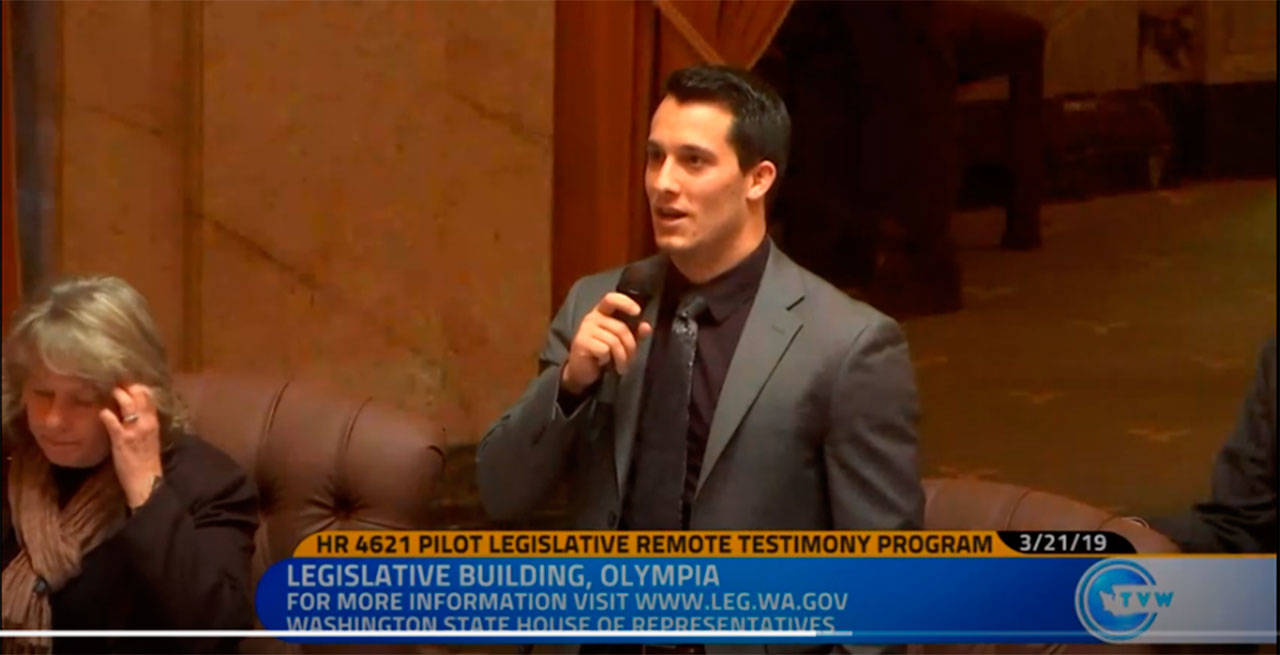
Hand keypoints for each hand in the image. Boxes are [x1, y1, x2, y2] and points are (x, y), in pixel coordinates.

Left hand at [99, 384, 163, 509]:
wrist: (147, 480)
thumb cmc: (147, 462)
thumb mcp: (150, 439)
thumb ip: (144, 425)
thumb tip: (132, 415)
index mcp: (154, 422)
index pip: (149, 397)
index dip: (138, 387)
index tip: (127, 383)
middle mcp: (146, 422)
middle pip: (139, 395)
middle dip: (127, 386)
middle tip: (115, 383)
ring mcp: (134, 429)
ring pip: (127, 403)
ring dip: (117, 394)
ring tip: (109, 391)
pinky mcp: (122, 439)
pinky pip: (112, 421)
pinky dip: (105, 414)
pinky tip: (101, 412)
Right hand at [560, 292, 652, 395]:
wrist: (582, 370)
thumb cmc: (603, 353)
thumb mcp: (623, 342)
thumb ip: (635, 333)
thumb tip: (646, 327)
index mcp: (602, 312)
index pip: (611, 298)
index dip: (625, 303)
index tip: (638, 312)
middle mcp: (592, 317)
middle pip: (620, 328)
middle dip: (630, 347)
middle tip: (630, 360)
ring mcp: (585, 329)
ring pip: (614, 341)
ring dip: (621, 358)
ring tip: (621, 366)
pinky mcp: (581, 342)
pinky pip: (604, 350)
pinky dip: (607, 359)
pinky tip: (603, 362)